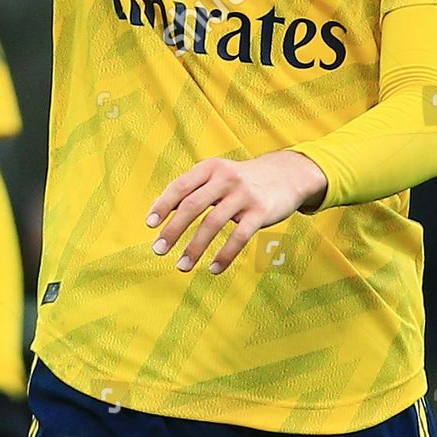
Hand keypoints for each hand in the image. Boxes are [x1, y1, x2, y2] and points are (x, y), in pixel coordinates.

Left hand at [146, 152, 326, 274]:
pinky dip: (224, 255)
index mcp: (210, 168)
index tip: (150, 225)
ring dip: (195, 248)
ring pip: (213, 224)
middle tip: (158, 250)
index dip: (163, 205)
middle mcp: (225, 178)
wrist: (287, 175)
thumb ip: (193, 189)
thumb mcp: (217, 175)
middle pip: (192, 206)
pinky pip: (239, 237)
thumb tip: (160, 210)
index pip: (180, 186)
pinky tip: (213, 269)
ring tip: (182, 266)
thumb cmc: (242, 181)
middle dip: (173, 230)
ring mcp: (244, 194)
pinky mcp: (261, 212)